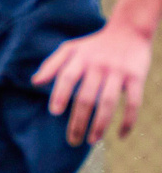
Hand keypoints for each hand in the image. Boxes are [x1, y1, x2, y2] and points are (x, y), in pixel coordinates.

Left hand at [34, 22, 153, 144]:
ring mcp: (118, 72)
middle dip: (78, 121)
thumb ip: (52, 65)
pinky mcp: (137, 77)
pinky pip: (133, 102)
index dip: (60, 94)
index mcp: (80, 59)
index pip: (67, 77)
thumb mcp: (71, 49)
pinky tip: (121, 136)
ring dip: (100, 124)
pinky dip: (128, 120)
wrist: (129, 31)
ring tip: (92, 141)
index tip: (55, 113)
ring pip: (108, 103)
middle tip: (72, 140)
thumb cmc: (94, 45)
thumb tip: (34, 83)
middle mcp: (98, 66)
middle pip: (86, 97)